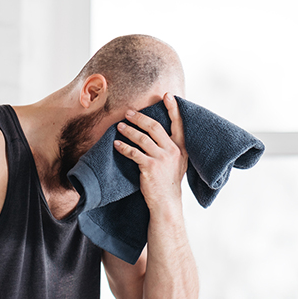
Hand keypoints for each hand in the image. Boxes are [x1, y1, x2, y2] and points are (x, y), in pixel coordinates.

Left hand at [114, 92, 187, 213]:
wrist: (167, 202)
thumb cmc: (169, 182)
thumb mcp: (177, 163)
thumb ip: (171, 148)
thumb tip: (159, 134)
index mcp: (181, 148)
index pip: (178, 124)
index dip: (173, 109)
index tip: (167, 96)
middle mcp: (173, 151)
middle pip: (154, 127)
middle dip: (140, 118)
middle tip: (128, 112)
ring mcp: (162, 158)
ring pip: (142, 138)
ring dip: (128, 131)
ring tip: (119, 127)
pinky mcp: (150, 167)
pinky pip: (133, 152)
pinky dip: (123, 147)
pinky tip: (117, 144)